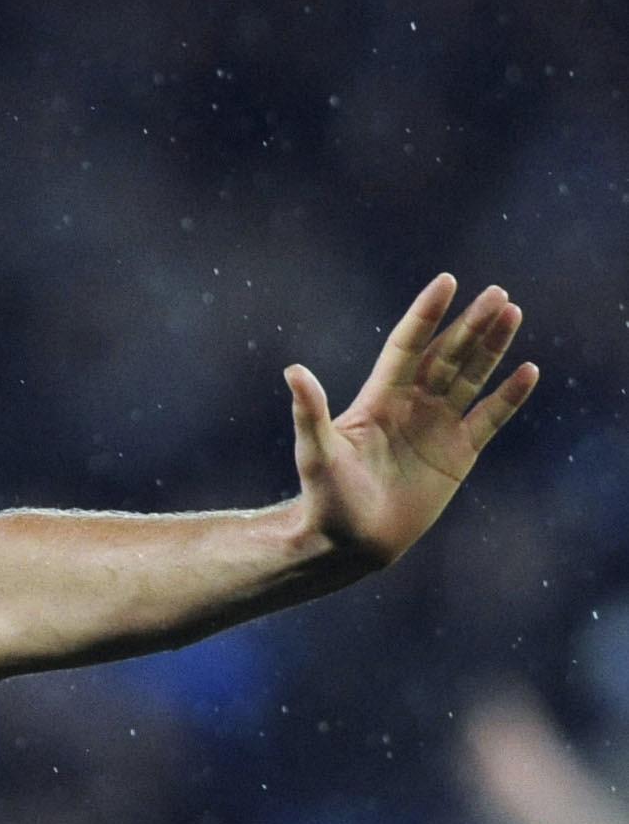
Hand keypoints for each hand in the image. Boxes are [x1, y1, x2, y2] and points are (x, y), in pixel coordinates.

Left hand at [285, 274, 537, 567]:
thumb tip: (294, 371)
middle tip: (498, 293)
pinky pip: (489, 418)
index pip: (407, 346)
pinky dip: (509, 396)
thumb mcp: (316, 452)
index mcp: (378, 399)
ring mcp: (437, 427)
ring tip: (513, 313)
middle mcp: (410, 406)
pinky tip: (528, 370)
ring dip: (492, 348)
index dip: (426, 315)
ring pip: (471, 378)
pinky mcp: (459, 454)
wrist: (350, 541)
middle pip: (446, 355)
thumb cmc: (326, 498)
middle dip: (471, 325)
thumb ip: (309, 412)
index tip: (446, 282)